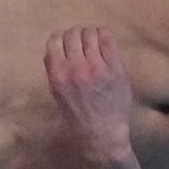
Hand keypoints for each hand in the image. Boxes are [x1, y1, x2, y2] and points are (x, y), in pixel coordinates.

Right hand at [44, 26, 134, 168]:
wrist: (101, 136)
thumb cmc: (77, 117)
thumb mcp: (57, 95)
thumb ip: (53, 71)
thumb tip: (53, 51)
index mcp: (58, 75)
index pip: (55, 40)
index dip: (62, 41)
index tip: (68, 48)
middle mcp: (76, 69)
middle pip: (72, 33)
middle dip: (77, 38)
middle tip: (84, 48)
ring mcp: (97, 68)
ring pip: (90, 32)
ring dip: (91, 36)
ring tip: (95, 47)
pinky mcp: (115, 69)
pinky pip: (107, 38)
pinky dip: (105, 36)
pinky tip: (105, 45)